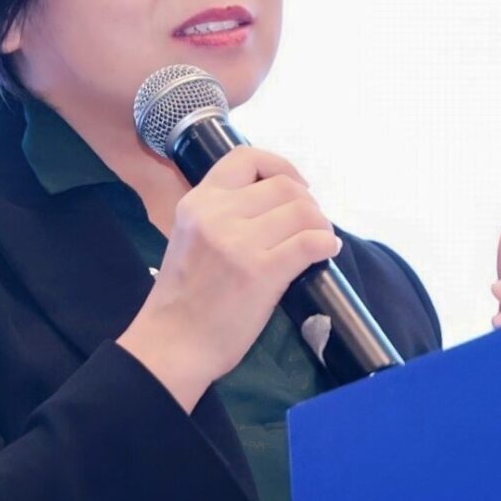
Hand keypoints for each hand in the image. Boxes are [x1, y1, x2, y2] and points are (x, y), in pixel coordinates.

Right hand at [122, 146, 341, 405]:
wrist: (173, 343)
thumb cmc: (185, 298)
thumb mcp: (191, 237)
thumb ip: (222, 214)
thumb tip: (277, 203)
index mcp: (198, 202)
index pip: (245, 157)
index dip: (281, 166)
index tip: (295, 187)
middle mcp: (217, 214)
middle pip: (285, 187)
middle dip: (308, 204)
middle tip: (311, 226)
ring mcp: (239, 242)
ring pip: (303, 212)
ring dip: (321, 225)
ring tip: (321, 241)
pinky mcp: (261, 271)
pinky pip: (311, 243)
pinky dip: (327, 245)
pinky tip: (327, 253)